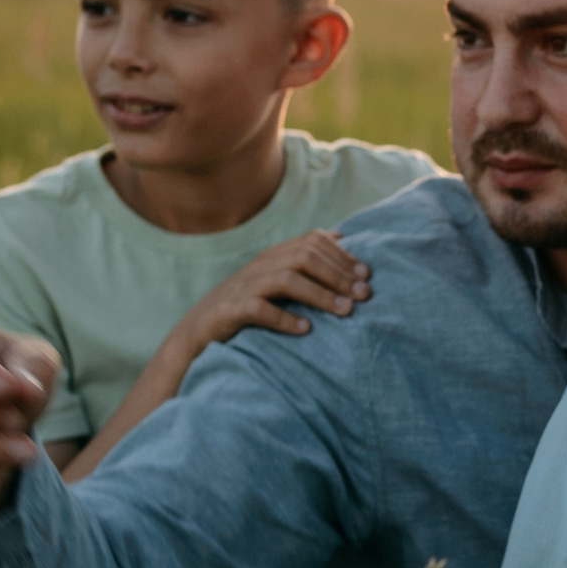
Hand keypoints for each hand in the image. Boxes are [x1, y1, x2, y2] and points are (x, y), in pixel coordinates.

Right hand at [172, 232, 368, 352]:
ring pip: (287, 280)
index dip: (342, 256)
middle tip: (364, 295)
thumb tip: (340, 237)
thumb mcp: (276, 278)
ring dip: (320, 295)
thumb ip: (304, 260)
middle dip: (338, 275)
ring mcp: (245, 286)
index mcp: (274, 255)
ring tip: (345, 311)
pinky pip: (259, 310)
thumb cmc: (247, 304)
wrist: (199, 330)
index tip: (367, 274)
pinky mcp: (231, 311)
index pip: (313, 242)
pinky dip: (284, 318)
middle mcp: (261, 265)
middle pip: (304, 257)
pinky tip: (305, 328)